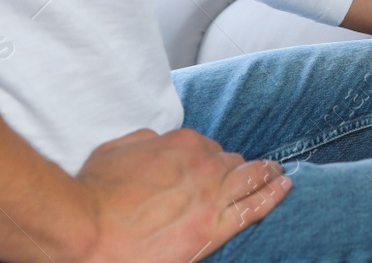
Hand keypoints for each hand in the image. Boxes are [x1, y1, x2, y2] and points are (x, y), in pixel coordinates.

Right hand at [74, 127, 289, 261]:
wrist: (85, 229)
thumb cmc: (92, 191)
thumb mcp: (115, 150)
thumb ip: (144, 142)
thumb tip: (157, 141)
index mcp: (181, 143)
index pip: (208, 148)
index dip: (211, 159)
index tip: (210, 168)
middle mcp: (203, 165)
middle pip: (232, 163)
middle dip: (239, 168)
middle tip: (256, 170)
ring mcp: (211, 197)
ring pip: (251, 179)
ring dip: (268, 174)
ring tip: (279, 174)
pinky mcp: (212, 229)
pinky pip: (254, 208)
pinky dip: (273, 195)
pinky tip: (285, 187)